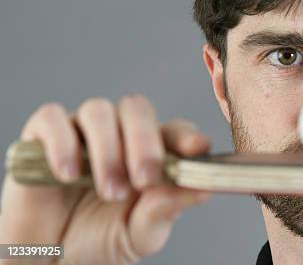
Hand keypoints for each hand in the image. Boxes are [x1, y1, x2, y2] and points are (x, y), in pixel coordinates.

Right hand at [0, 95, 211, 264]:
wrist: (50, 262)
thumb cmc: (99, 242)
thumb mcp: (140, 234)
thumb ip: (165, 210)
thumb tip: (203, 189)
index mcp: (150, 153)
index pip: (174, 130)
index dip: (186, 136)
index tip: (197, 148)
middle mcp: (118, 134)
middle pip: (137, 109)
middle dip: (145, 142)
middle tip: (145, 179)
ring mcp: (81, 132)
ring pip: (98, 111)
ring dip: (108, 150)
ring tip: (109, 190)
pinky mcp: (42, 137)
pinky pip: (52, 119)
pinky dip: (63, 144)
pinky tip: (69, 175)